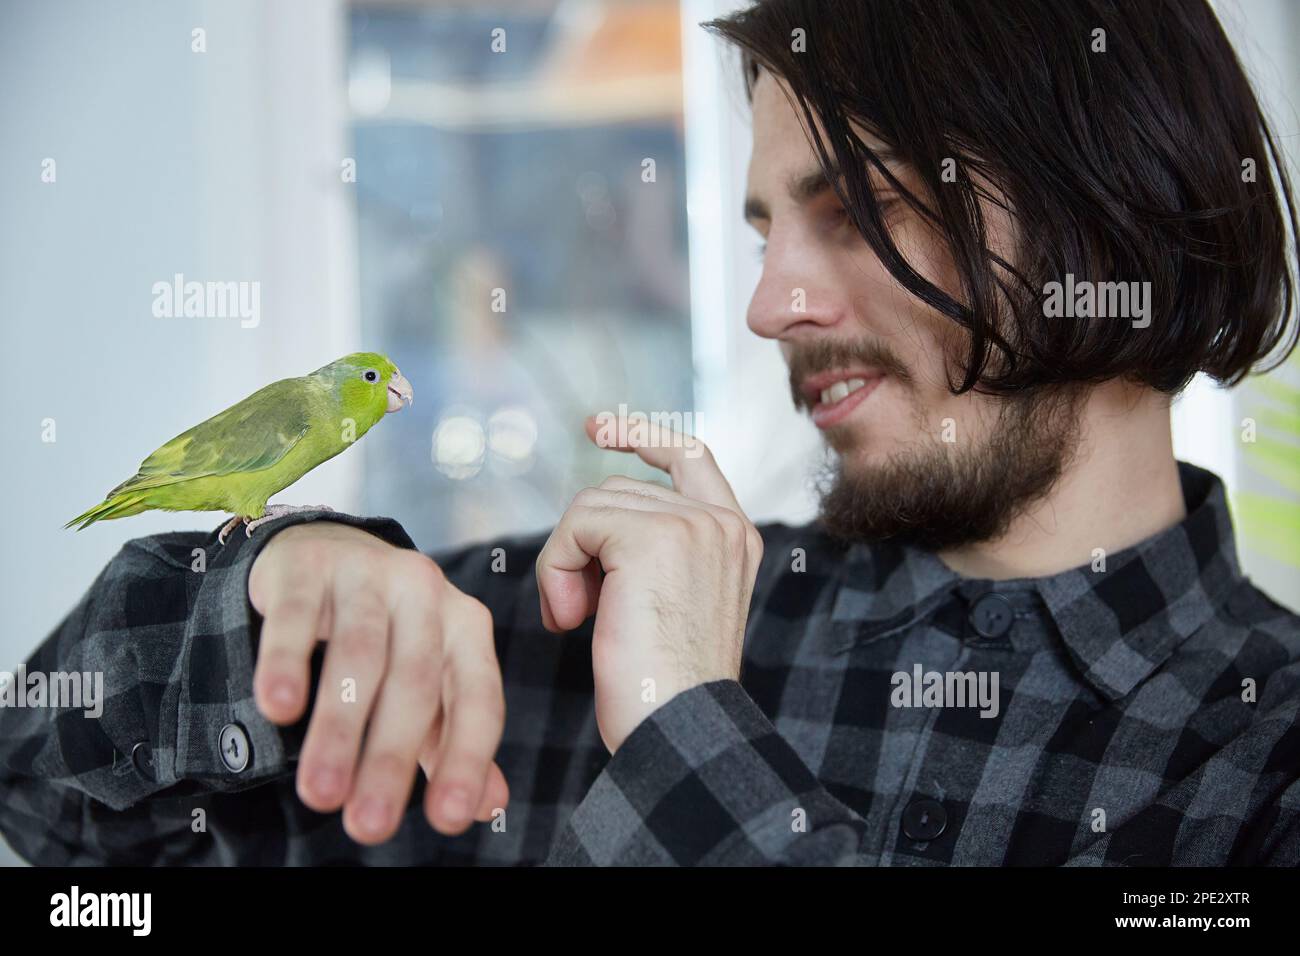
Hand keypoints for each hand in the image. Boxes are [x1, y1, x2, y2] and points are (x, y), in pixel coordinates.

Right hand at [248, 522, 507, 844]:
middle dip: (390, 760)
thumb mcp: (428, 683)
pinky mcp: (309, 565)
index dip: (466, 760)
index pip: (477, 699)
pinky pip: (297, 616)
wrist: (326, 551)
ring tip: (320, 793)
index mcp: (466, 628)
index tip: (448, 820)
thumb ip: (451, 741)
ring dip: (340, 729)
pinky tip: (278, 707)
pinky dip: (287, 662)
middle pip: (415, 683)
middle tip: (367, 826)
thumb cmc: (388, 635)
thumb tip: (487, 806)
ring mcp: (369, 573)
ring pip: (359, 654)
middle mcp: (427, 594)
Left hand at [536, 416, 762, 751]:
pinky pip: (576, 525)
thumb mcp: (671, 604)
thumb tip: (593, 526)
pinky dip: (556, 569)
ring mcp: (692, 524)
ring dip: (564, 563)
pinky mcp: (654, 536)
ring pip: (591, 507)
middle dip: (579, 544)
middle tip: (571, 609)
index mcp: (735, 538)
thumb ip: (653, 552)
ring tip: (572, 619)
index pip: (689, 455)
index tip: (597, 428)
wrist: (679, 729)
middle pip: (617, 491)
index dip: (641, 433)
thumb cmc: (665, 688)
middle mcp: (721, 523)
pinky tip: (570, 618)